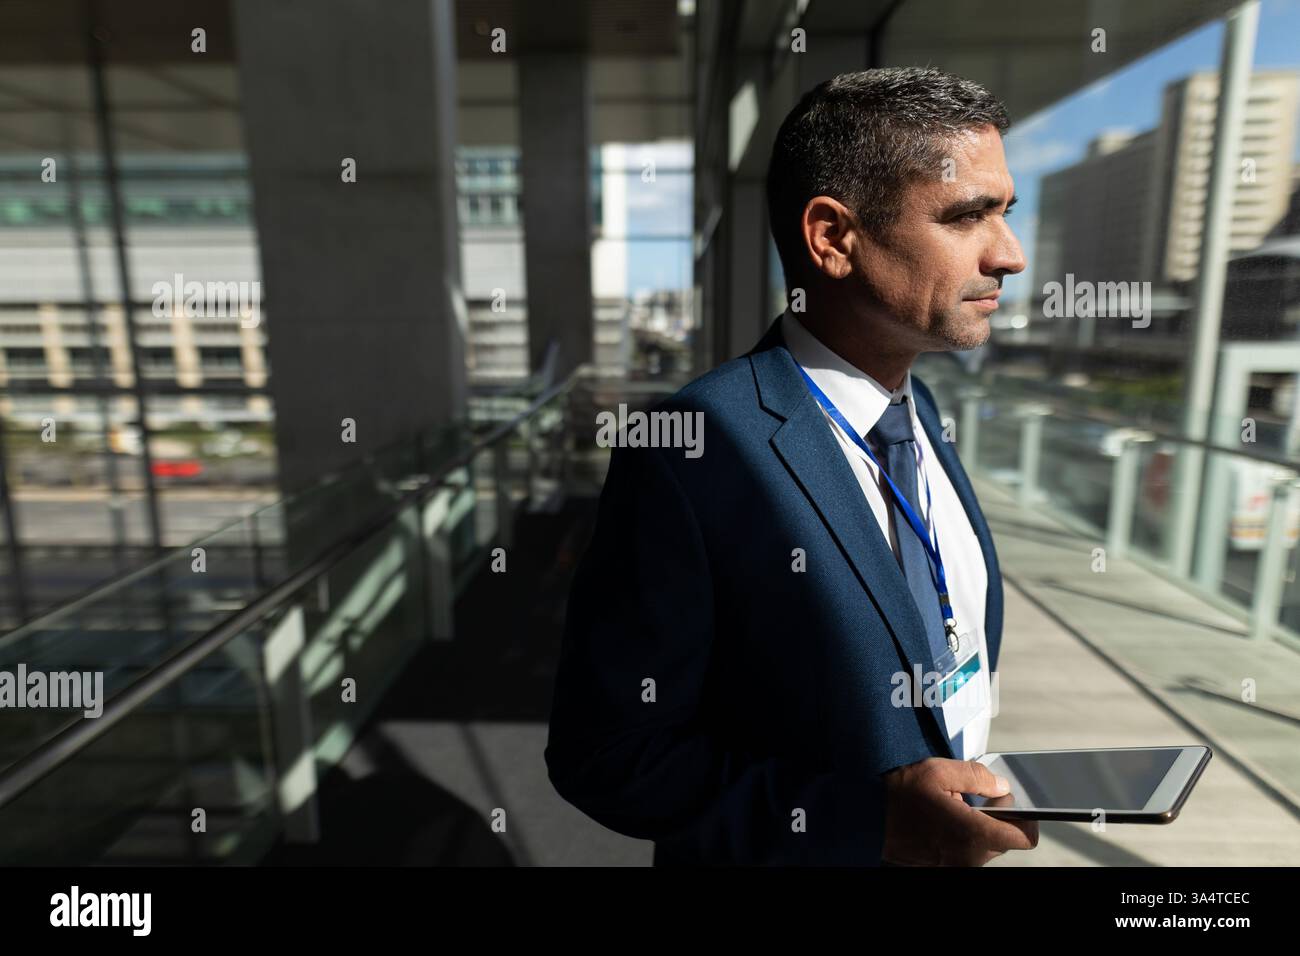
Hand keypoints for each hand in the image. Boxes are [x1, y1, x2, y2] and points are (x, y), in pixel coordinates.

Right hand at [881, 757, 1038, 865]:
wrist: (865, 817)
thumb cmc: (896, 795)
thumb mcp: (938, 771)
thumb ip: (977, 777)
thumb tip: (1000, 785)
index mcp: (972, 834)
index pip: (1024, 837)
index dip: (1025, 818)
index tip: (1010, 803)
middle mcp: (967, 857)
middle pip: (1002, 841)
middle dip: (993, 818)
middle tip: (969, 797)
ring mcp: (953, 865)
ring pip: (982, 846)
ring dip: (974, 827)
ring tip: (948, 807)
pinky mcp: (941, 867)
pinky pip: (963, 852)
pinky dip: (958, 836)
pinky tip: (938, 819)